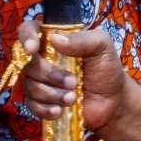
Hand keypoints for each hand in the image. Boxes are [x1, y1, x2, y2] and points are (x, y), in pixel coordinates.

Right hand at [18, 21, 140, 138]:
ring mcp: (41, 82)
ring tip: (73, 98)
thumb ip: (82, 39)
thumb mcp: (102, 47)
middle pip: (28, 64)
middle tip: (74, 82)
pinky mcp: (42, 102)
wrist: (114, 102)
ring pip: (30, 86)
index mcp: (55, 41)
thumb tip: (54, 39)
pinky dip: (45, 109)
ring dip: (52, 94)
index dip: (26, 37)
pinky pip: (32, 105)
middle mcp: (44, 60)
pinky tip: (60, 111)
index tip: (33, 49)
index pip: (29, 30)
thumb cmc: (107, 70)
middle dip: (50, 75)